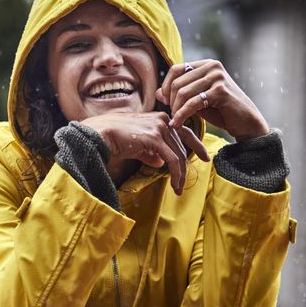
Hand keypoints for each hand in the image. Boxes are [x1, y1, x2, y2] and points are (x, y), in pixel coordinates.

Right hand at [82, 112, 209, 194]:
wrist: (100, 133)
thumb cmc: (114, 137)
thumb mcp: (136, 144)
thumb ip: (149, 152)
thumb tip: (159, 163)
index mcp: (160, 118)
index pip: (184, 131)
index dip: (196, 144)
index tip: (205, 156)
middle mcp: (163, 120)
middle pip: (182, 146)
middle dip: (185, 166)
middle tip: (184, 183)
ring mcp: (160, 127)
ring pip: (179, 154)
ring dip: (180, 174)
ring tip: (178, 188)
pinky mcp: (155, 138)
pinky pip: (172, 159)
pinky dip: (176, 173)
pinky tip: (175, 184)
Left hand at [156, 59, 269, 141]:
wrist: (245, 122)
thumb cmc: (221, 110)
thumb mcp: (197, 100)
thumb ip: (180, 94)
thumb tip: (157, 93)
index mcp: (206, 64)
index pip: (176, 69)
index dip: (166, 86)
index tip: (164, 102)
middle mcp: (212, 66)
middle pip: (177, 82)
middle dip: (171, 101)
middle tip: (172, 115)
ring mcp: (217, 77)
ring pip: (183, 93)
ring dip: (175, 110)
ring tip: (175, 121)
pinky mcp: (221, 91)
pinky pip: (192, 103)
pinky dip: (181, 115)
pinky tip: (177, 124)